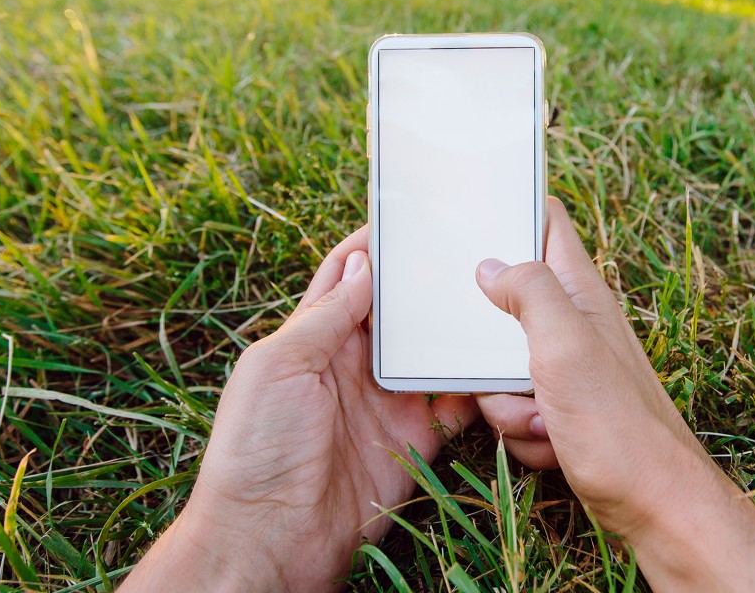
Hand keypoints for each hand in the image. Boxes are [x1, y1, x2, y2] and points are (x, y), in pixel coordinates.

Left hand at [122, 227, 477, 591]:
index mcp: (309, 340)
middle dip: (426, 283)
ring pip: (428, 354)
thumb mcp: (278, 367)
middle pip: (396, 312)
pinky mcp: (412, 442)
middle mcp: (349, 367)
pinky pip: (453, 406)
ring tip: (493, 296)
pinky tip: (498, 363)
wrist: (270, 539)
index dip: (373, 247)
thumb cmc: (256, 450)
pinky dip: (475, 387)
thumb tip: (362, 265)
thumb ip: (323, 317)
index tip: (409, 215)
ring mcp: (383, 405)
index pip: (345, 279)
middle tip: (467, 249)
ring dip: (454, 330)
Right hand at [475, 197, 754, 590]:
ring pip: (497, 366)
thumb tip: (490, 265)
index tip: (468, 212)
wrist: (653, 502)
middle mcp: (573, 323)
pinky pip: (511, 408)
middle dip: (486, 345)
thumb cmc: (619, 425)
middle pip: (502, 305)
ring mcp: (565, 368)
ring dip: (505, 400)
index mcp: (579, 292)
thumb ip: (529, 292)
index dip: (510, 208)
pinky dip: (522, 430)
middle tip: (506, 368)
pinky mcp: (559, 408)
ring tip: (544, 416)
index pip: (546, 221)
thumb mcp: (565, 345)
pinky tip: (552, 441)